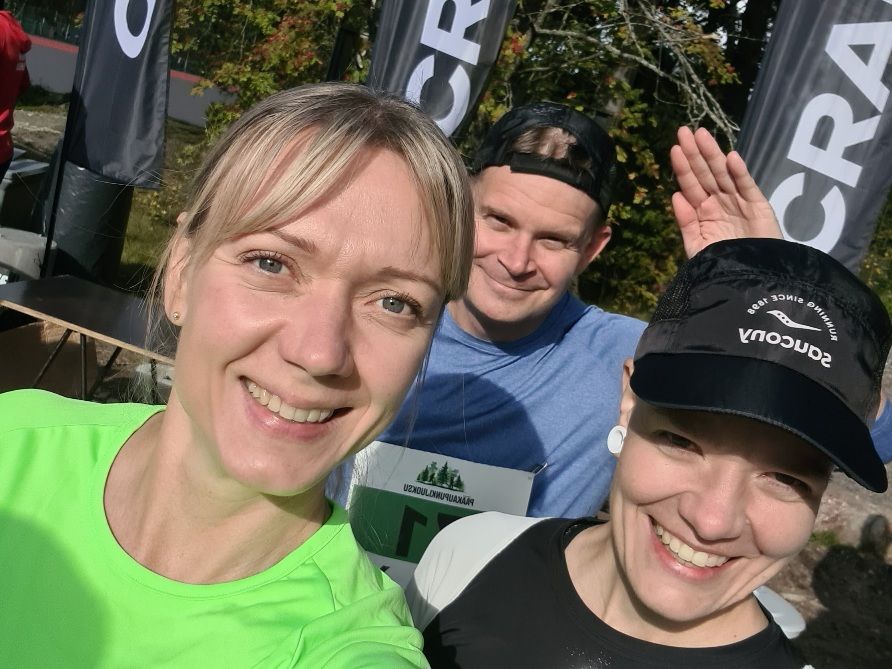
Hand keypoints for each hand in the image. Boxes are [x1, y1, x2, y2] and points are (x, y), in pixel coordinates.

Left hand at [670, 127, 781, 257]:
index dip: (683, 167)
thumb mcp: (698, 246)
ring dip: (713, 155)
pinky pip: (747, 187)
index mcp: (703, 212)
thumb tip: (675, 195)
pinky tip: (730, 158)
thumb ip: (686, 223)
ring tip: (702, 135)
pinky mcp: (758, 206)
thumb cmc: (724, 265)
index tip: (674, 148)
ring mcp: (739, 202)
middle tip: (683, 131)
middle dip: (695, 153)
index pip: (691, 186)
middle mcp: (720, 202)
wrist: (752, 279)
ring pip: (723, 174)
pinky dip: (739, 173)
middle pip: (705, 174)